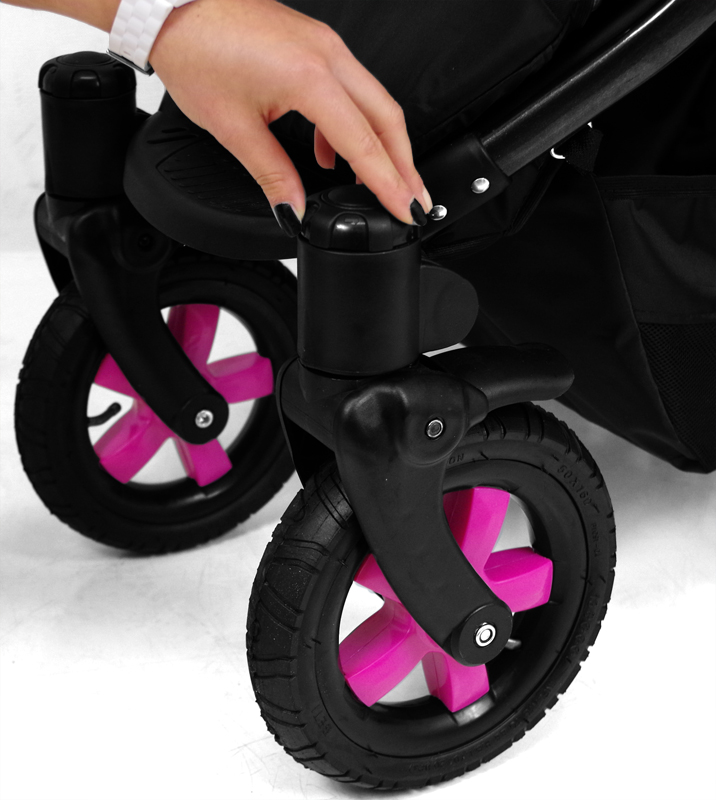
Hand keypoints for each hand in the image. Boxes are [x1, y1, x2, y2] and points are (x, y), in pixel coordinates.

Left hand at [149, 0, 431, 232]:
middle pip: (387, 117)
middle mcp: (327, 55)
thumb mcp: (234, 127)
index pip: (364, 143)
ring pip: (375, 101)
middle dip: (404, 165)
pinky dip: (353, 125)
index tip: (406, 210)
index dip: (388, 183)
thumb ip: (273, 175)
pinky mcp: (316, 44)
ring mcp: (325, 45)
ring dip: (382, 145)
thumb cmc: (195, 51)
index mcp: (309, 77)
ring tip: (380, 183)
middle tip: (414, 200)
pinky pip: (351, 88)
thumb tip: (294, 209)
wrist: (173, 6)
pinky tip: (335, 154)